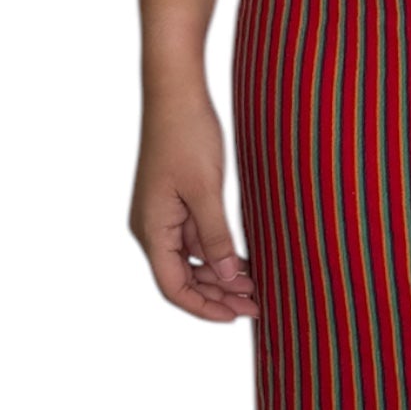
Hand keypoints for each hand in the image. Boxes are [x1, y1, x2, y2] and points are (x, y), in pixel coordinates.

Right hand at [129, 86, 259, 319]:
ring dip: (221, 275)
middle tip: (257, 305)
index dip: (204, 307)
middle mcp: (153, 227)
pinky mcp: (177, 201)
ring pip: (192, 259)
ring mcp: (164, 215)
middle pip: (183, 277)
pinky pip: (197, 237)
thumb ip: (215, 235)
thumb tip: (227, 276)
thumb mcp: (206, 190)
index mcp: (152, 229)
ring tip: (256, 286)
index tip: (236, 317)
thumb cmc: (186, 134)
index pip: (174, 287)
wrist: (177, 92)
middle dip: (218, 295)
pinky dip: (219, 251)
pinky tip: (246, 259)